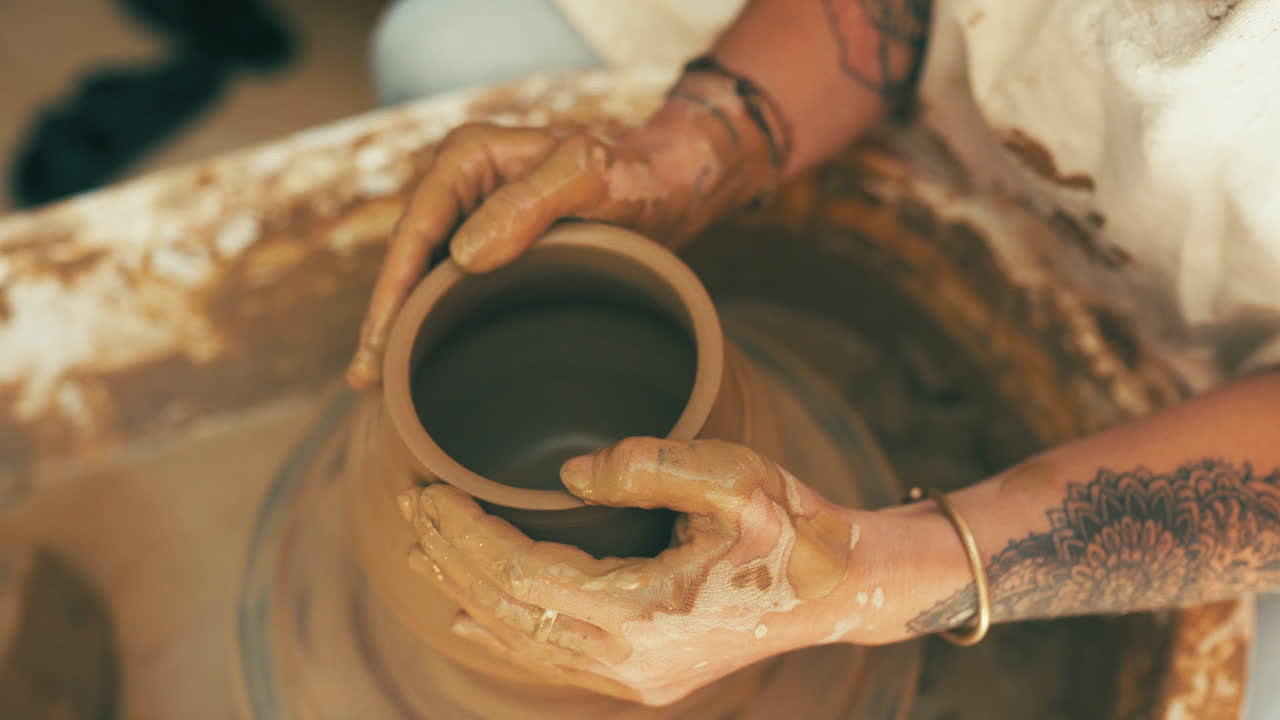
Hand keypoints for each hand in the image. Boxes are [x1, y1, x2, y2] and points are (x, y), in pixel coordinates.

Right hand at [346, 72, 777, 388]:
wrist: (671, 187)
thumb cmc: (637, 177)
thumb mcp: (589, 178)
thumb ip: (529, 204)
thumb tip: (463, 256)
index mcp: (469, 155)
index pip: (417, 228)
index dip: (393, 289)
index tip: (381, 343)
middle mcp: (463, 182)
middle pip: (409, 256)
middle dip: (386, 318)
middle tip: (365, 379)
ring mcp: (476, 212)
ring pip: (426, 276)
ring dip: (403, 326)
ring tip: (379, 384)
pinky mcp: (495, 242)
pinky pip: (453, 285)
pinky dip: (434, 322)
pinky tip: (422, 361)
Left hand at [400, 438, 908, 705]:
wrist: (842, 585)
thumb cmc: (793, 525)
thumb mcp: (733, 475)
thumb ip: (648, 464)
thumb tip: (566, 476)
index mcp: (645, 612)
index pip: (523, 575)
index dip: (468, 535)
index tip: (429, 491)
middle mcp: (630, 660)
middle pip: (512, 611)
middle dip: (454, 557)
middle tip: (409, 505)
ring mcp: (637, 676)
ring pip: (527, 640)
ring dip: (470, 591)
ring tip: (422, 550)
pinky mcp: (646, 674)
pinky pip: (554, 657)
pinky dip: (506, 629)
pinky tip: (471, 614)